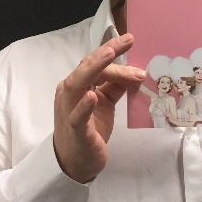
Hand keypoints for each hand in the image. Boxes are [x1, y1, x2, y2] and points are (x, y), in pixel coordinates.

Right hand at [53, 33, 144, 182]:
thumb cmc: (90, 130)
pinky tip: (93, 96)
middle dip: (106, 53)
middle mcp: (70, 94)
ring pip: (77, 84)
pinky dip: (84, 105)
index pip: (94, 62)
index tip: (130, 39)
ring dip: (94, 69)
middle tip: (127, 42)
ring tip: (110, 55)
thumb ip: (114, 87)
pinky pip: (77, 116)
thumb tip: (132, 72)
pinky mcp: (75, 130)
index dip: (112, 49)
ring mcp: (69, 111)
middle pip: (86, 68)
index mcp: (78, 86)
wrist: (76, 162)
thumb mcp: (105, 104)